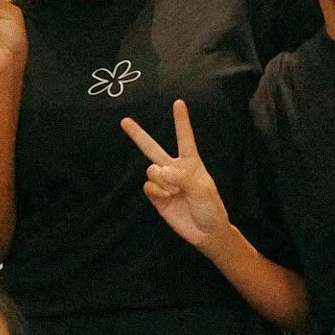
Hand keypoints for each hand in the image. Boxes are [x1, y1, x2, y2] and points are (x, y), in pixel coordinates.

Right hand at [122, 100, 230, 253]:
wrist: (205, 232)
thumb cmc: (210, 208)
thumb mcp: (202, 189)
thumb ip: (182, 176)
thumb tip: (160, 170)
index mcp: (190, 162)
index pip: (184, 138)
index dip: (181, 121)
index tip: (178, 103)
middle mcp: (175, 169)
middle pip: (152, 148)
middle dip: (138, 135)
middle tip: (124, 121)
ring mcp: (164, 183)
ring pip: (151, 170)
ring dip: (161, 180)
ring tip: (174, 191)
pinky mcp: (157, 197)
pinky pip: (148, 186)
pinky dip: (156, 190)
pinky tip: (167, 197)